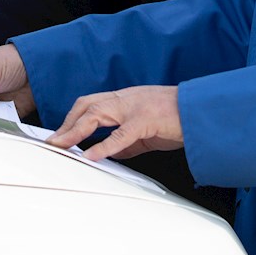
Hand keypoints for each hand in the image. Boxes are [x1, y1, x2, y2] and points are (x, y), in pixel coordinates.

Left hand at [47, 85, 182, 160]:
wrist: (202, 111)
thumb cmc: (178, 120)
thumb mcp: (147, 131)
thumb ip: (126, 141)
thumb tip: (108, 154)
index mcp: (126, 98)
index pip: (91, 103)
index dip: (72, 118)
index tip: (59, 134)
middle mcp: (127, 98)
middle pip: (87, 105)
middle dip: (67, 123)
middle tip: (53, 142)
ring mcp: (135, 107)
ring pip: (97, 114)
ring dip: (75, 131)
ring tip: (62, 146)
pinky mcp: (146, 120)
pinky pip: (120, 134)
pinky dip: (103, 145)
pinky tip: (90, 155)